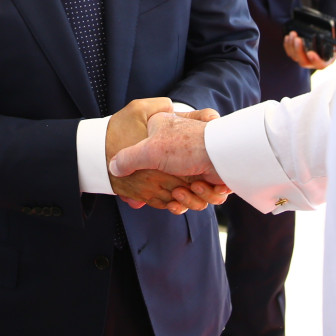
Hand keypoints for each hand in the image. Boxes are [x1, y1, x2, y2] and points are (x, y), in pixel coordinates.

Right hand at [106, 99, 227, 213]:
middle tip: (178, 189)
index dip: (149, 178)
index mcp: (162, 136)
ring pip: (184, 194)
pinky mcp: (207, 178)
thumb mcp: (148, 150)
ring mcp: (192, 164)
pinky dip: (203, 197)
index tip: (152, 181)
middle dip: (173, 192)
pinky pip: (200, 198)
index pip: (146, 161)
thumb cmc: (186, 146)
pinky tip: (204, 188)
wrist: (223, 154)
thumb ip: (126, 159)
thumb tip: (113, 168)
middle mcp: (176, 149)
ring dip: (190, 197)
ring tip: (194, 186)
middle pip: (166, 184)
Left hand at [283, 32, 335, 70]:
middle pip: (304, 62)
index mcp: (327, 60)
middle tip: (297, 39)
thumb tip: (332, 29)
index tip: (310, 53)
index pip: (321, 64)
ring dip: (292, 46)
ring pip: (295, 58)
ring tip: (292, 34)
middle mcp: (315, 62)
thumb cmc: (333, 35)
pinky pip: (290, 54)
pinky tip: (288, 37)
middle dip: (299, 50)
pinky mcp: (298, 55)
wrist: (325, 35)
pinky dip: (287, 46)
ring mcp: (306, 59)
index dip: (315, 60)